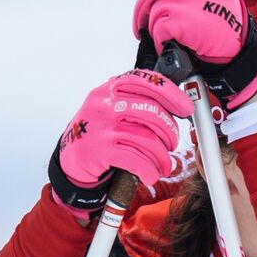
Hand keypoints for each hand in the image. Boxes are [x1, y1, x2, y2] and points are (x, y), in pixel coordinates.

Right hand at [48, 70, 191, 217]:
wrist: (70, 157)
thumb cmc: (98, 131)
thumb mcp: (111, 106)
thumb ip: (136, 100)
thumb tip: (175, 103)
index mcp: (109, 89)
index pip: (145, 81)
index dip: (171, 94)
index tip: (186, 108)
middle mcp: (105, 105)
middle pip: (152, 113)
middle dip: (170, 132)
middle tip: (173, 144)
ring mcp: (102, 127)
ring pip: (148, 139)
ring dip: (162, 157)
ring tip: (164, 164)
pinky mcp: (100, 150)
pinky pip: (136, 160)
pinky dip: (149, 170)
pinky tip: (151, 175)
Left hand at [115, 0, 256, 107]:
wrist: (240, 50)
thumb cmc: (225, 23)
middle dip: (141, 10)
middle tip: (141, 24)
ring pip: (153, 10)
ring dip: (154, 28)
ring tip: (166, 38)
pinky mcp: (184, 20)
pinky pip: (158, 28)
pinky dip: (160, 40)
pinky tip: (171, 45)